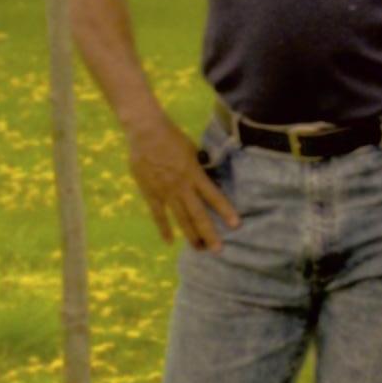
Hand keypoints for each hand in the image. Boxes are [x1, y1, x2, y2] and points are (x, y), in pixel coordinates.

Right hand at [126, 113, 238, 249]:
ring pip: (180, 218)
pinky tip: (169, 242)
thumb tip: (207, 175)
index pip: (214, 196)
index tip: (236, 225)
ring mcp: (166, 192)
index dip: (225, 211)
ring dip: (190, 235)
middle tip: (217, 250)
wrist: (146, 132)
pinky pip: (158, 215)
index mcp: (194, 174)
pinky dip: (164, 229)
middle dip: (208, 233)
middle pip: (198, 215)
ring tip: (199, 249)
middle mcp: (182, 187)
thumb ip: (199, 166)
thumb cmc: (172, 137)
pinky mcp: (151, 194)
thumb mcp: (192, 150)